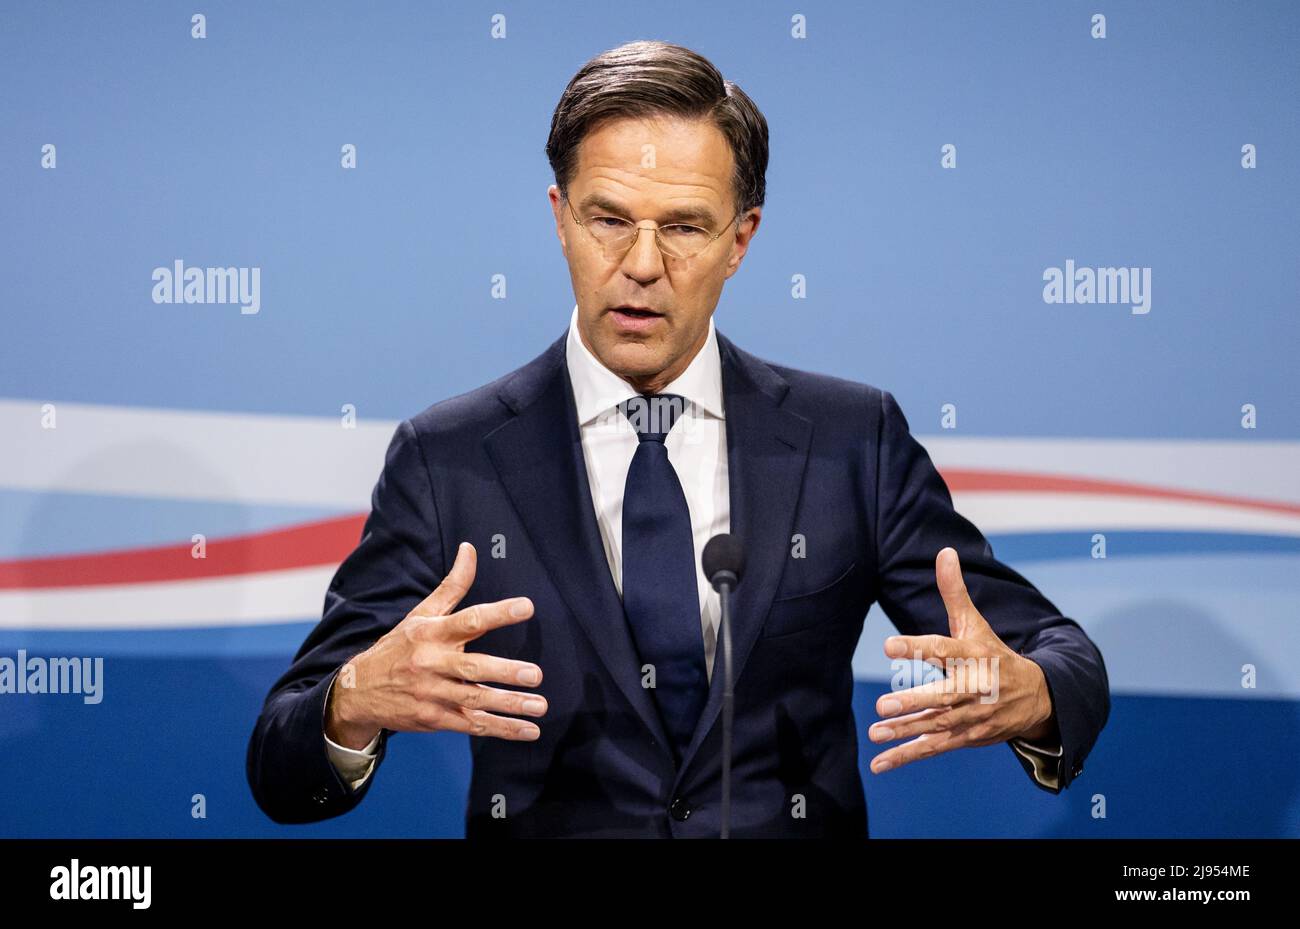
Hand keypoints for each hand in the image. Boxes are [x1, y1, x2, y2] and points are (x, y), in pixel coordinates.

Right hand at [325, 541, 546, 747]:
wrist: (357, 691)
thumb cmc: (399, 647)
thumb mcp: (421, 614)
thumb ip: (452, 585)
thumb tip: (470, 548)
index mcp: (431, 633)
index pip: (468, 619)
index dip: (498, 613)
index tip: (526, 607)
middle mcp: (431, 663)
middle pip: (472, 667)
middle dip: (505, 672)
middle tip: (536, 674)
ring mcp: (432, 694)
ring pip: (475, 700)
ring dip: (510, 705)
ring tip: (540, 706)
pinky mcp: (434, 719)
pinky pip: (472, 724)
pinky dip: (501, 728)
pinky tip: (528, 730)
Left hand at [868, 546, 1053, 773]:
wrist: (1037, 698)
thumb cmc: (994, 654)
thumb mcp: (976, 623)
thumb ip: (954, 592)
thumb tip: (944, 551)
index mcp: (974, 656)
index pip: (944, 649)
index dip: (917, 647)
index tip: (889, 645)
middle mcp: (974, 688)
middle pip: (943, 696)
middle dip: (915, 702)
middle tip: (884, 704)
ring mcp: (970, 716)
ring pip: (936, 725)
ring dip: (905, 732)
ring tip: (875, 733)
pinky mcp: (965, 737)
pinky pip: (933, 748)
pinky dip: (907, 757)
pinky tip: (879, 764)